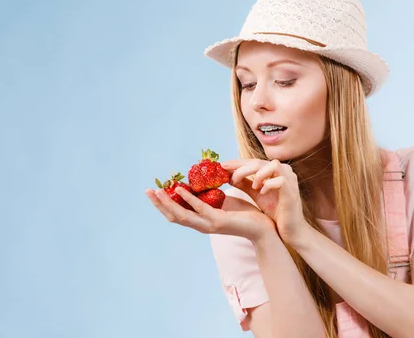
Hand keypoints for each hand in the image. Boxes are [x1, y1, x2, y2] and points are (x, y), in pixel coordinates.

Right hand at [145, 186, 274, 242]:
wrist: (265, 230)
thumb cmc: (248, 216)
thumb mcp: (227, 202)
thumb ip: (214, 196)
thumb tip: (206, 182)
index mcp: (203, 221)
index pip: (178, 214)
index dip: (165, 204)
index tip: (155, 191)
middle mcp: (202, 225)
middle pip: (174, 216)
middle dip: (159, 204)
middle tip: (148, 190)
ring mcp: (209, 225)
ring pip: (182, 214)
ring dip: (168, 202)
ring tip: (158, 190)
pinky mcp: (218, 222)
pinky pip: (199, 208)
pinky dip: (188, 198)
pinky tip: (180, 189)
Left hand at [220, 159, 304, 242]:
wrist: (291, 229)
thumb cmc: (276, 210)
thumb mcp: (256, 193)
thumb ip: (244, 183)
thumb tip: (228, 176)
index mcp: (275, 170)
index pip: (253, 161)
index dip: (237, 162)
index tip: (222, 165)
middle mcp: (284, 171)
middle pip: (259, 162)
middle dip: (241, 167)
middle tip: (228, 175)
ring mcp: (290, 180)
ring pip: (272, 165)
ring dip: (258, 174)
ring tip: (252, 186)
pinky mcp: (292, 191)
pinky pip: (280, 181)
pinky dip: (268, 185)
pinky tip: (261, 192)